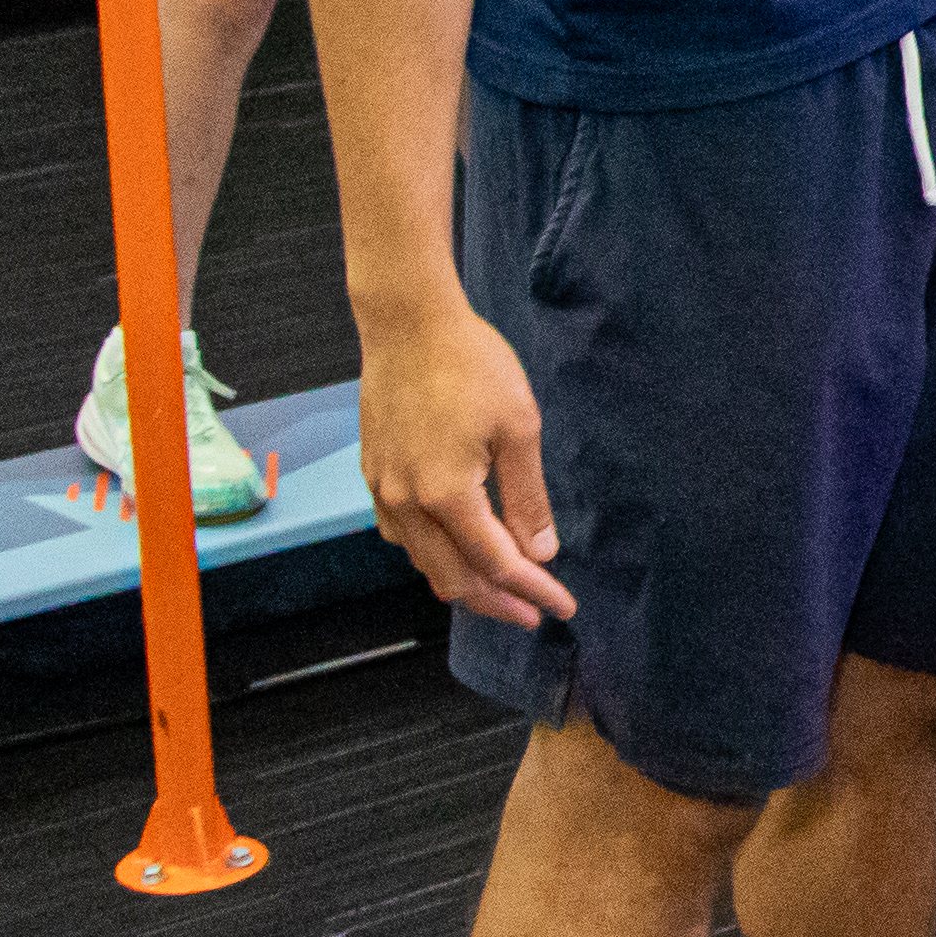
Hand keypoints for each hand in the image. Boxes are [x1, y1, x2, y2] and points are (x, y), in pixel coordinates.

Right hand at [361, 296, 571, 627]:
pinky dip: (433, 554)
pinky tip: (457, 549)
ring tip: (503, 589)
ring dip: (464, 582)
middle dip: (498, 602)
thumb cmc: (470, 365)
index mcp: (445, 495)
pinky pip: (401, 535)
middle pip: (453, 578)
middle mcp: (405, 503)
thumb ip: (527, 498)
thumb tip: (540, 553)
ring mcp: (382, 490)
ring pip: (423, 561)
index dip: (533, 591)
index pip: (496, 565)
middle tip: (536, 612)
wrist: (408, 324)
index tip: (562, 608)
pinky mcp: (373, 474)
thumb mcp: (519, 429)